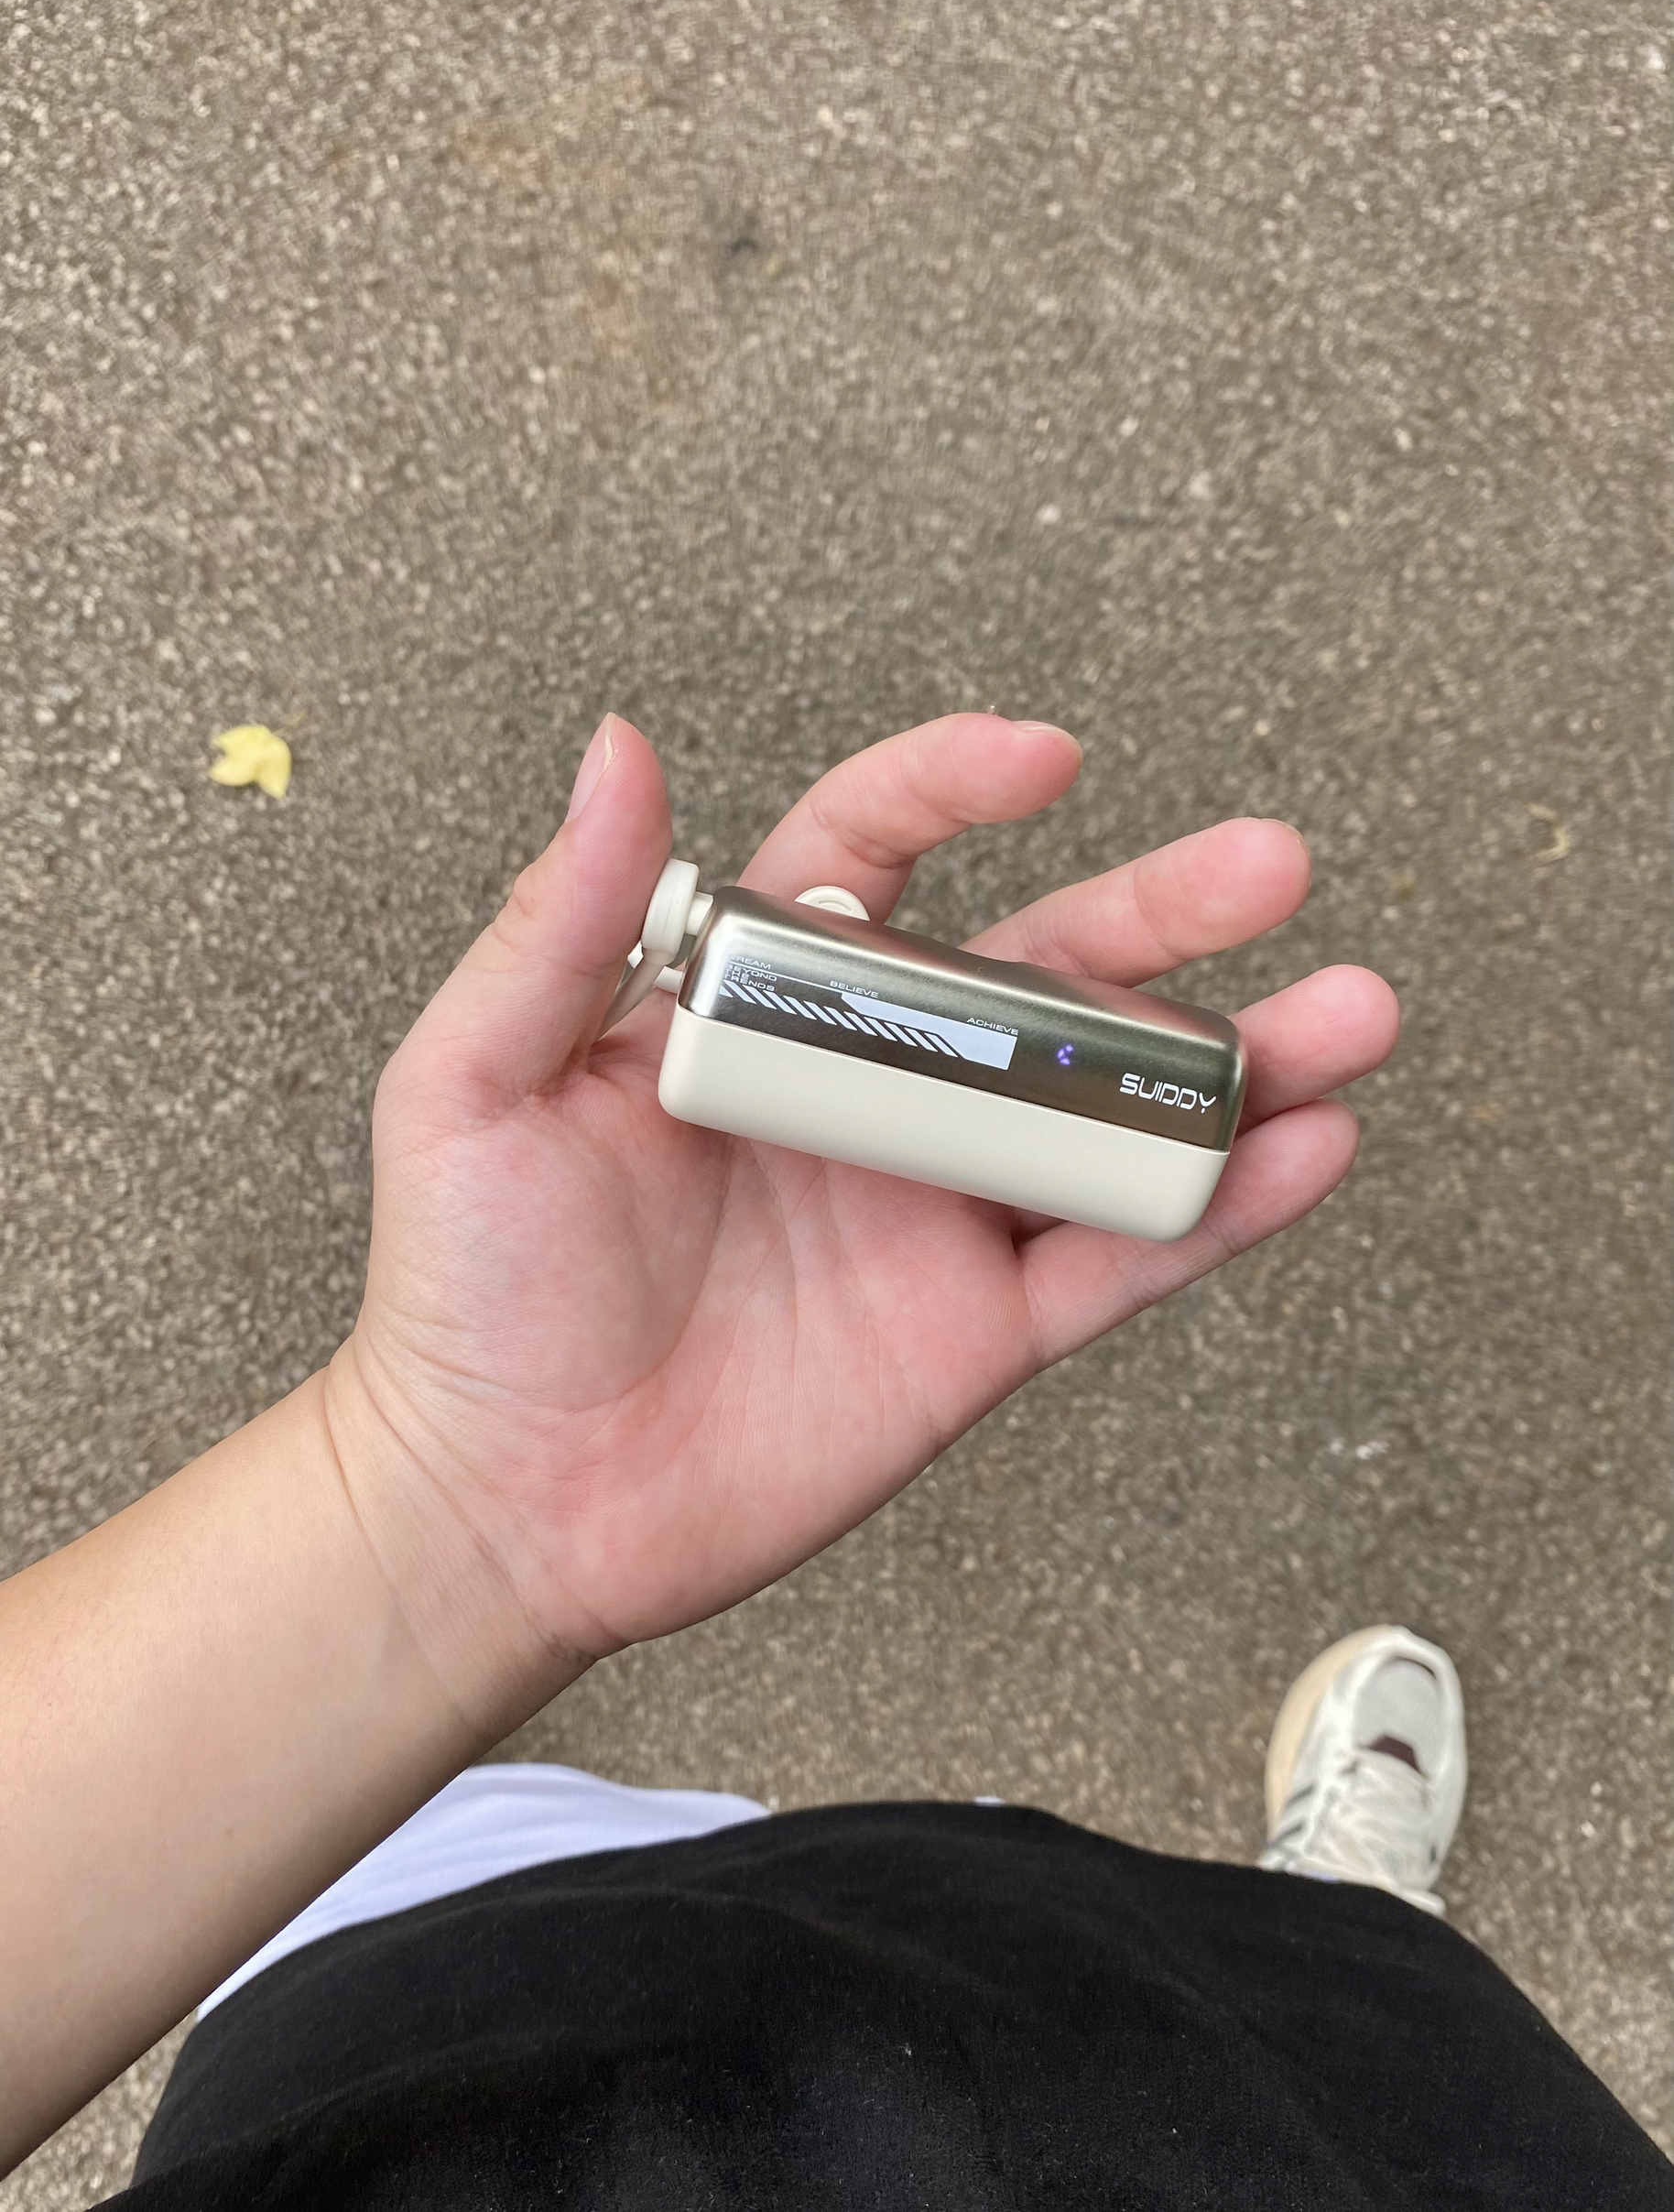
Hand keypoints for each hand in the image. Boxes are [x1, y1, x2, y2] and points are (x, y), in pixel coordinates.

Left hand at [327, 713, 1396, 1736]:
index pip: (877, 861)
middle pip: (1038, 976)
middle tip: (1270, 866)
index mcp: (758, 1013)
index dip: (954, 790)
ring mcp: (933, 1211)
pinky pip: (1118, 1257)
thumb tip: (617, 747)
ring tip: (1352, 1016)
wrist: (509, 1503)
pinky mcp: (976, 1330)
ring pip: (1108, 1113)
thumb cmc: (469, 1292)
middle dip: (1163, 913)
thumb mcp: (476, 1083)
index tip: (1043, 760)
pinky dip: (1215, 1210)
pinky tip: (1302, 1154)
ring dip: (1237, 1062)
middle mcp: (866, 1095)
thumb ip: (561, 923)